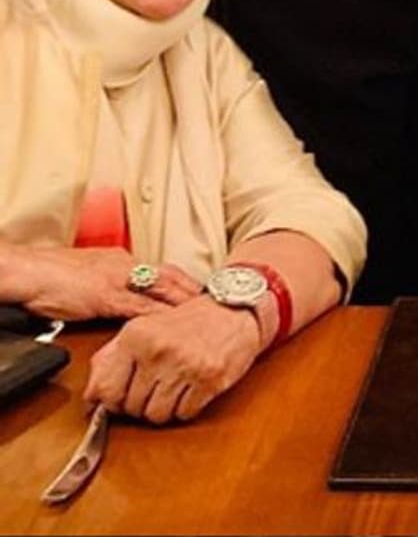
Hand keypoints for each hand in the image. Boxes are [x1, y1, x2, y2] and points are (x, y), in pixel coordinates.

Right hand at [5, 245, 199, 321]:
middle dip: (194, 289)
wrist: (29, 270)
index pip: (162, 270)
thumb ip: (111, 284)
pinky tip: (171, 325)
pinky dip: (158, 316)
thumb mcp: (90, 276)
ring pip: (161, 290)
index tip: (204, 291)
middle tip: (220, 299)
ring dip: (183, 301)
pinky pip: (138, 307)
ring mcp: (117, 280)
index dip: (185, 281)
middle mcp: (125, 266)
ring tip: (206, 312)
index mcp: (122, 261)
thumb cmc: (51, 275)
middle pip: (170, 276)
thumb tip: (125, 300)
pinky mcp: (106, 297)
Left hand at [85, 294, 261, 423]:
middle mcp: (157, 349)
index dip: (114, 402)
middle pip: (133, 408)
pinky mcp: (208, 378)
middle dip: (143, 404)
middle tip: (158, 385)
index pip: (107, 392)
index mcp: (136, 335)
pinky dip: (188, 406)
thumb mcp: (146, 328)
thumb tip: (91, 395)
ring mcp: (184, 364)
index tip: (123, 399)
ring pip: (157, 416)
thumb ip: (111, 358)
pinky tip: (193, 385)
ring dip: (166, 407)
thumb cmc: (190, 320)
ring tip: (176, 384)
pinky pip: (185, 414)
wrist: (236, 308)